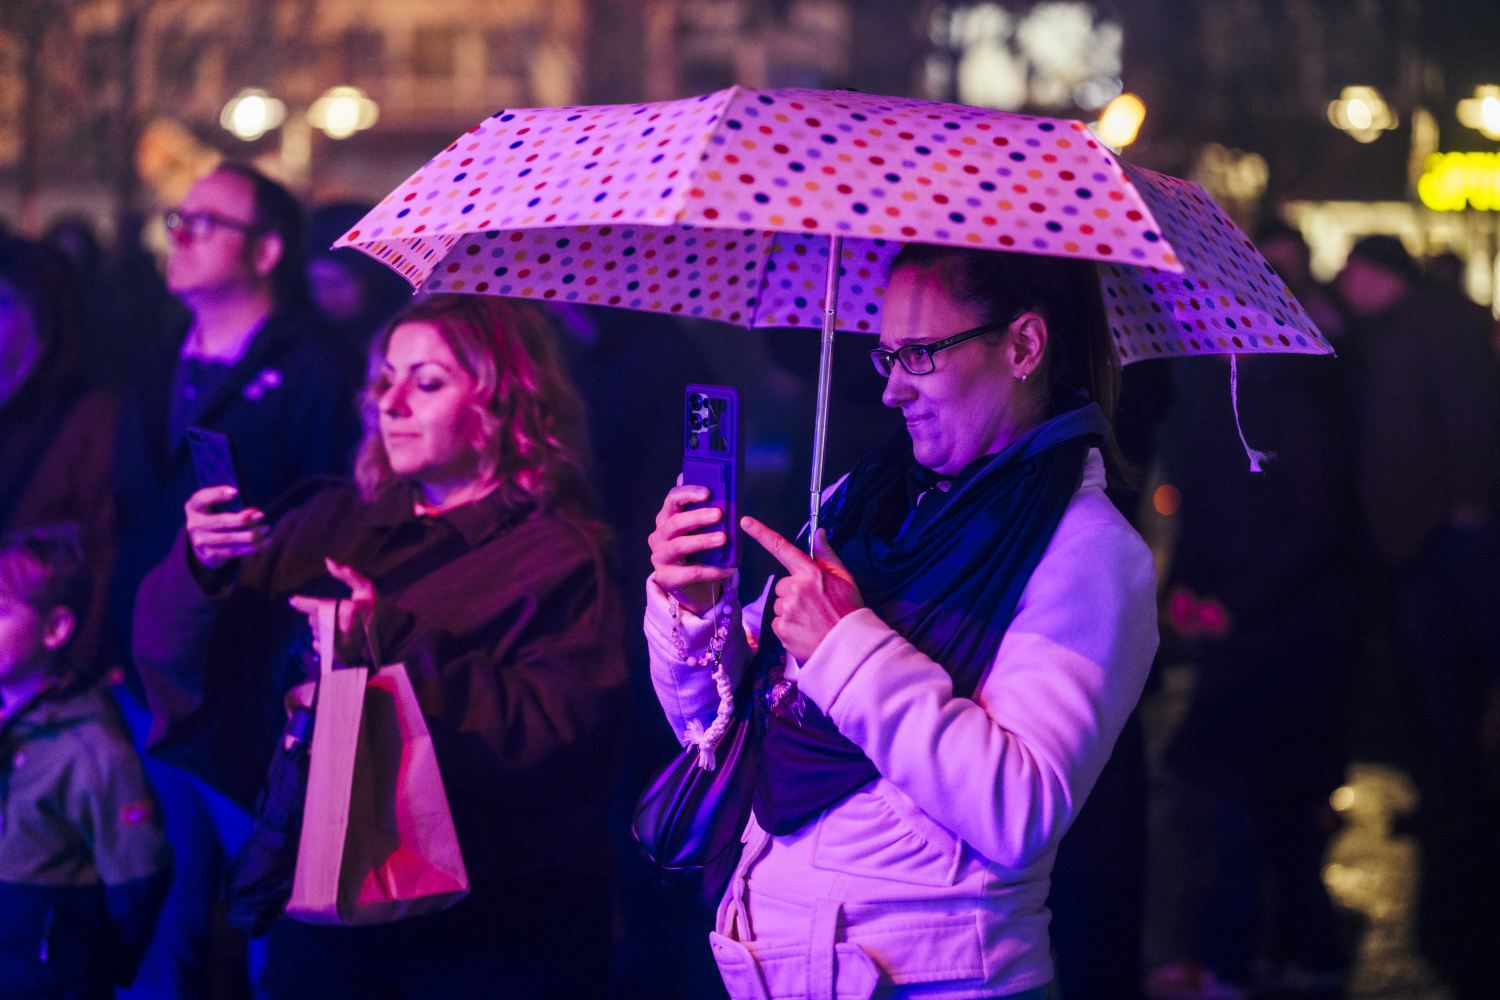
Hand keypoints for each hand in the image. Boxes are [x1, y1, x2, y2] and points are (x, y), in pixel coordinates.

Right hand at [185, 486, 267, 568]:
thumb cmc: (213, 516)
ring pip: (229, 538)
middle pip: (221, 521)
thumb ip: (227, 502)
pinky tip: (264, 542)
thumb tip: (254, 512)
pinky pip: (233, 552)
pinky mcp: (210, 555)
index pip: (202, 498)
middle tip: (261, 515)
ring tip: (266, 528)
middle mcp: (194, 524)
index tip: (236, 491)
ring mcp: (200, 541)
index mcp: (194, 507)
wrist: (200, 542)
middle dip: (243, 519)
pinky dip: (251, 547)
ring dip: (251, 535)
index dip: (217, 494)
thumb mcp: (212, 505)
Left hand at [289, 559, 377, 663]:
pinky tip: (334, 635)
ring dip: (321, 625)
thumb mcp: (366, 587)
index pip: (323, 606)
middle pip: (316, 619)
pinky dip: (321, 638)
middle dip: (318, 613)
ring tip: (336, 623)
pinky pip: (317, 644)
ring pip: (316, 631)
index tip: (292, 600)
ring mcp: (341, 645)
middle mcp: (345, 630)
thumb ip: (348, 573)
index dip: (305, 604)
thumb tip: (328, 560)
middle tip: (331, 611)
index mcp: (353, 610)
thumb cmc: (373, 607)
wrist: (386, 635)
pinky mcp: (337, 656)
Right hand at [647, 479, 734, 616]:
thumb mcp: (696, 526)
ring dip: (702, 541)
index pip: (672, 499)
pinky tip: (728, 568)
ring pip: (679, 546)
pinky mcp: (666, 577)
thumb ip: (701, 507)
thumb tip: (706, 483)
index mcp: (666, 518)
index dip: (688, 493)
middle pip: (675, 522)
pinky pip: (690, 573)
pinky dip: (711, 571)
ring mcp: (660, 557)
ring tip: (723, 539)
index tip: (708, 493)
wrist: (686, 580)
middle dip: (697, 517)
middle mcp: (659, 535)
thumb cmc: (694, 546)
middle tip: (719, 514)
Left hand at [740, 517, 862, 661]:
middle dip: (794, 594)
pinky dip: (789, 627)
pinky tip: (805, 631)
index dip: (761, 533)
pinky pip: (779, 623)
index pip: (782, 548)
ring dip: (792, 612)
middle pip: (783, 585)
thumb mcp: (845, 578)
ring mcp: (787, 609)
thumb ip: (827, 555)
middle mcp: (795, 588)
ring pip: (780, 605)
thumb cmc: (849, 611)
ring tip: (812, 621)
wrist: (850, 647)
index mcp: (811, 573)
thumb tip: (818, 533)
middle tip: (815, 606)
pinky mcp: (781, 629)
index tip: (745, 522)